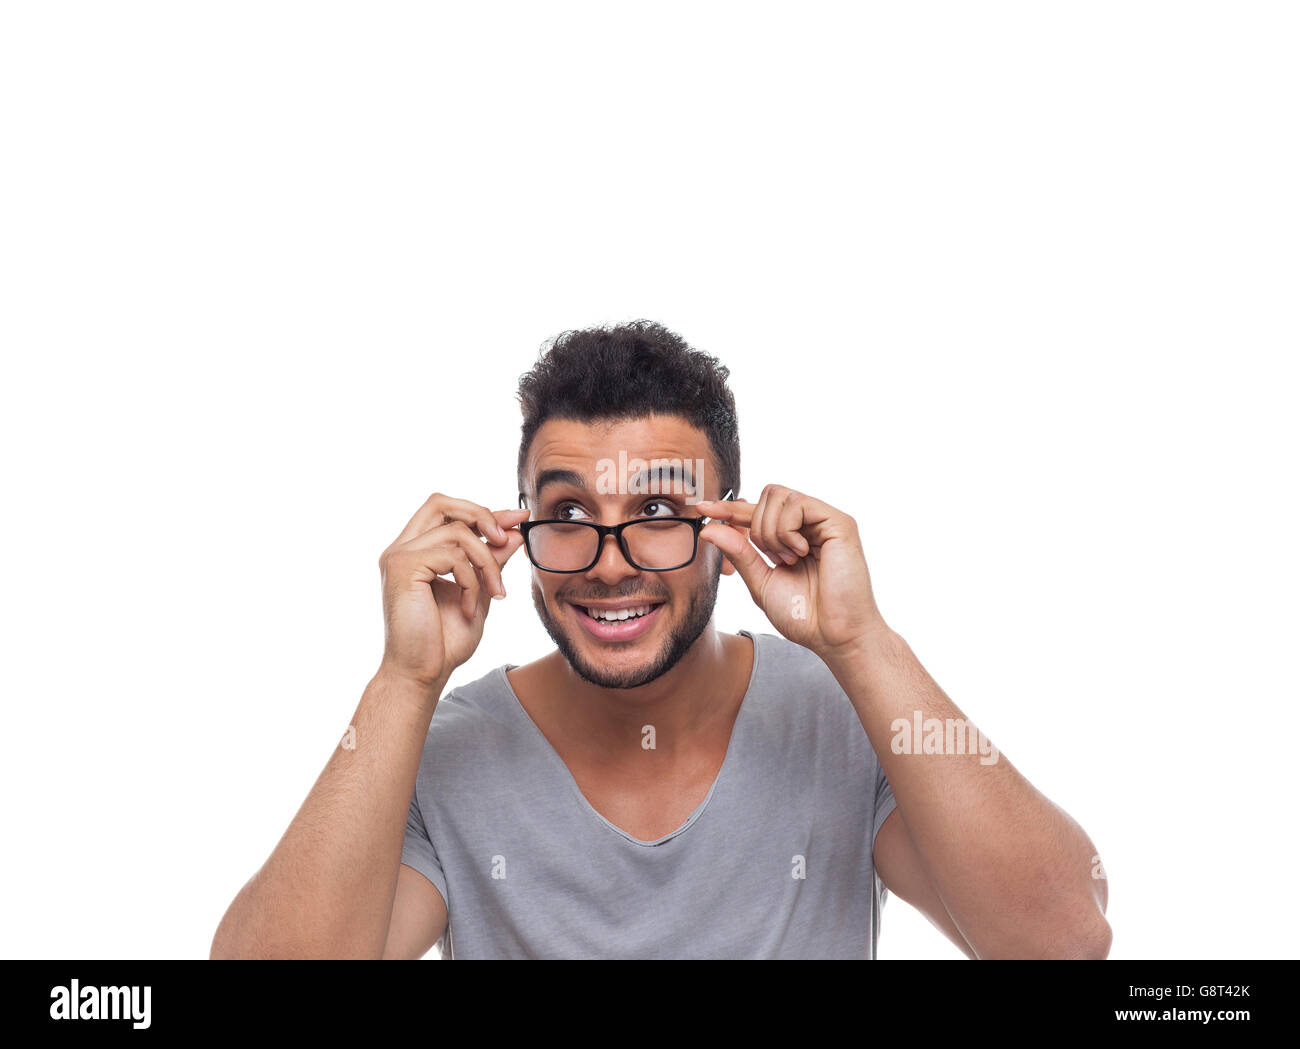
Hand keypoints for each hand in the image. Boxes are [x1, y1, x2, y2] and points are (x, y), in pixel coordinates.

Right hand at [376, 493, 528, 690]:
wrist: (423, 674)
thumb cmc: (444, 641)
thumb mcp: (478, 591)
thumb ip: (491, 560)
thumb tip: (514, 531)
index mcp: (415, 551)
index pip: (447, 512)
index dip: (485, 512)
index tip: (519, 519)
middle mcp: (402, 548)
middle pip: (441, 502)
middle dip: (482, 515)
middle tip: (508, 539)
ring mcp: (398, 556)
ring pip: (457, 532)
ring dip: (487, 562)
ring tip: (494, 593)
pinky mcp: (402, 567)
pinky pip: (452, 555)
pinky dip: (471, 580)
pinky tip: (471, 608)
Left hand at [697, 485, 888, 661]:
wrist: (833, 636)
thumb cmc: (804, 615)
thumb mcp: (761, 582)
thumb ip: (739, 553)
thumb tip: (709, 528)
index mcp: (792, 537)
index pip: (756, 510)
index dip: (729, 508)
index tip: (703, 508)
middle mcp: (810, 524)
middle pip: (766, 495)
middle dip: (756, 526)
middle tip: (773, 558)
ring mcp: (825, 520)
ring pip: (778, 495)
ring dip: (771, 531)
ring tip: (789, 559)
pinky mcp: (839, 522)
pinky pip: (797, 503)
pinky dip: (786, 530)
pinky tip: (800, 553)